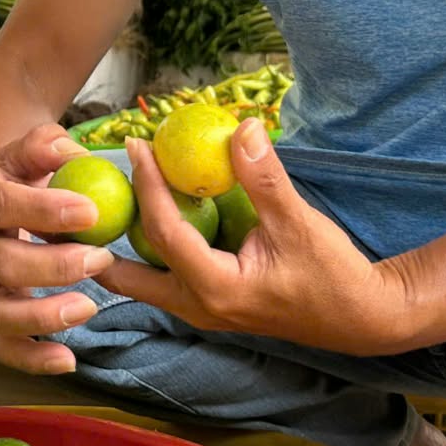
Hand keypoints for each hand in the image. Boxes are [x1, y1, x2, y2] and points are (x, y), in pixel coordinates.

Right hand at [0, 123, 116, 373]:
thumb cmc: (11, 170)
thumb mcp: (23, 148)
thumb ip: (46, 146)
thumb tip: (74, 154)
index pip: (4, 205)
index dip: (46, 211)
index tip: (91, 212)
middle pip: (4, 264)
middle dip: (55, 267)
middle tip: (101, 258)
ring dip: (43, 317)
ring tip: (88, 307)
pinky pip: (2, 344)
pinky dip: (32, 359)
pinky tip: (69, 360)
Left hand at [100, 121, 406, 355]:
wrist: (362, 318)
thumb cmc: (333, 274)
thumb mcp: (299, 223)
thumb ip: (265, 178)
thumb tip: (242, 127)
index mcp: (215, 289)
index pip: (163, 232)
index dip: (146, 185)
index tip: (135, 145)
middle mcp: (198, 307)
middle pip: (127, 277)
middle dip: (100, 239)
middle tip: (83, 194)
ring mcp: (201, 310)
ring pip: (142, 282)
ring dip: (120, 244)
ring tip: (103, 202)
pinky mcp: (210, 303)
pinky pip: (163, 277)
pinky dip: (148, 247)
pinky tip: (146, 215)